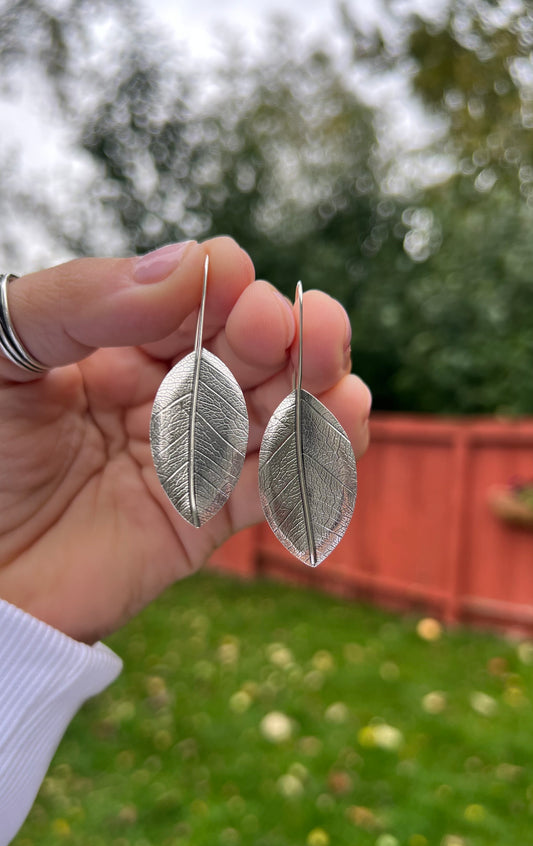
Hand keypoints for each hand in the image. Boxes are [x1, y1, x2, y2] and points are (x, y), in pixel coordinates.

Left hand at [0, 238, 370, 641]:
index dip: (220, 285)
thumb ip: (77, 301)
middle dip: (283, 332)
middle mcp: (164, 393)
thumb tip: (182, 266)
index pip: (194, 296)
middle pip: (250, 349)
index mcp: (119, 344)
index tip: (228, 280)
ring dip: (316, 387)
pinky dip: (317, 457)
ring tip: (329, 370)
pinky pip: (275, 485)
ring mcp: (190, 457)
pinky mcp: (204, 520)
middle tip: (296, 324)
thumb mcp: (0, 357)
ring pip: (276, 412)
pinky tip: (342, 421)